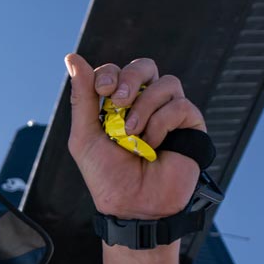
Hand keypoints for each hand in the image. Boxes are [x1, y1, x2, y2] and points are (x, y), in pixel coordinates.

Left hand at [64, 54, 205, 219]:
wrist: (132, 206)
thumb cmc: (107, 175)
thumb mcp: (85, 135)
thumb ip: (82, 97)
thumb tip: (72, 58)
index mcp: (119, 104)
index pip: (117, 71)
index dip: (109, 74)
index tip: (103, 90)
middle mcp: (146, 104)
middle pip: (145, 66)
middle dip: (130, 77)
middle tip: (119, 100)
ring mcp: (169, 113)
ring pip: (166, 83)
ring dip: (144, 107)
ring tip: (132, 136)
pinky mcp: (191, 126)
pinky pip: (181, 105)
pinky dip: (161, 124)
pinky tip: (152, 145)